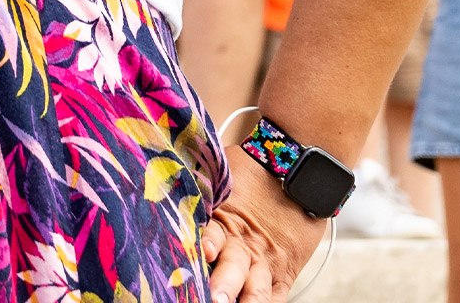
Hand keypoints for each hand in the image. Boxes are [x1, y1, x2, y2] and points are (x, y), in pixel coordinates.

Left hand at [204, 144, 328, 302]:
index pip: (211, 234)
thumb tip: (161, 180)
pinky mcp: (284, 272)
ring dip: (247, 302)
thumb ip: (197, 191)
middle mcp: (243, 245)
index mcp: (224, 220)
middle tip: (216, 297)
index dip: (206, 243)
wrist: (299, 170)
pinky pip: (277, 297)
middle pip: (232, 268)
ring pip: (256, 289)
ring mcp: (265, 262)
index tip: (203, 251)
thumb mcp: (223, 178)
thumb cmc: (252, 172)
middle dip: (223, 285)